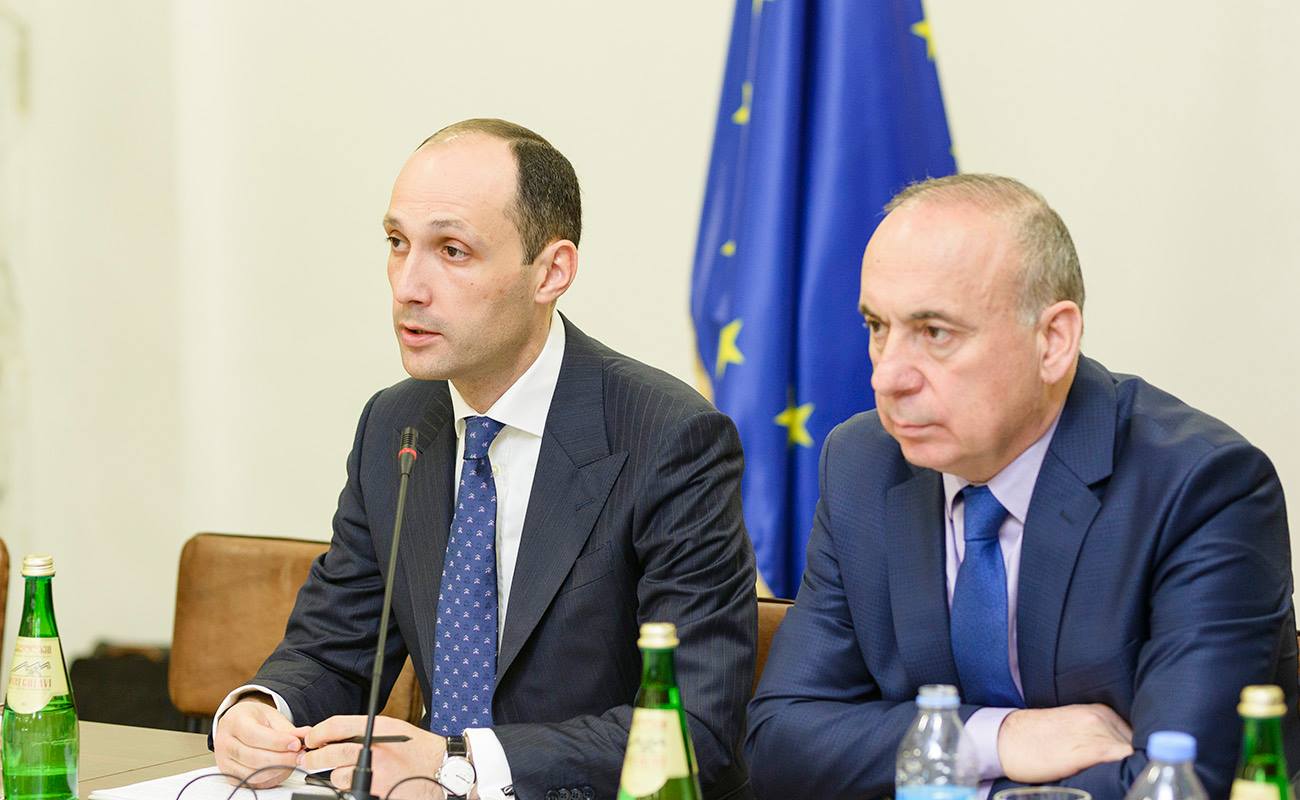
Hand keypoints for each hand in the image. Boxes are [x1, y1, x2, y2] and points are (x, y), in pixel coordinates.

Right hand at [213, 696, 311, 787]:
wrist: (238, 722)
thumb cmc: (254, 718)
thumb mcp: (272, 716)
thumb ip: (288, 729)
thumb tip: (306, 735)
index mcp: (234, 722)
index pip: (255, 736)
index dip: (277, 742)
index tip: (296, 744)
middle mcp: (225, 743)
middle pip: (253, 758)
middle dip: (281, 759)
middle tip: (299, 756)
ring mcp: (224, 761)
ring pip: (252, 774)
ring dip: (278, 770)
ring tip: (293, 762)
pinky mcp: (229, 775)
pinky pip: (251, 782)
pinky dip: (270, 778)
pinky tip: (282, 769)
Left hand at [301, 715, 448, 799]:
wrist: (441, 767)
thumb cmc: (418, 748)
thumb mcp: (393, 729)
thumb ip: (364, 731)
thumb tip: (332, 737)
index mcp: (378, 728)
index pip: (336, 725)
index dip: (318, 733)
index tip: (311, 739)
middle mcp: (375, 749)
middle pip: (330, 753)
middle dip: (314, 758)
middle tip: (310, 759)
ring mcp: (376, 772)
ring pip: (338, 777)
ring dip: (338, 777)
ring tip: (353, 773)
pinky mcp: (376, 792)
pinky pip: (353, 792)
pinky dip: (354, 789)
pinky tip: (368, 783)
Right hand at [997, 704, 1133, 783]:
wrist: (1006, 740)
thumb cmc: (1036, 740)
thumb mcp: (1071, 730)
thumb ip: (1098, 738)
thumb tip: (1122, 759)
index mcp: (1099, 712)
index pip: (1135, 736)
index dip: (1137, 754)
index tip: (1136, 766)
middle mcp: (1102, 718)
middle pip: (1138, 745)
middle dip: (1136, 761)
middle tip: (1129, 775)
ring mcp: (1098, 732)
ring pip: (1134, 755)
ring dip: (1132, 768)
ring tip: (1122, 779)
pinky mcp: (1093, 749)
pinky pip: (1124, 761)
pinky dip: (1126, 771)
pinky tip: (1118, 779)